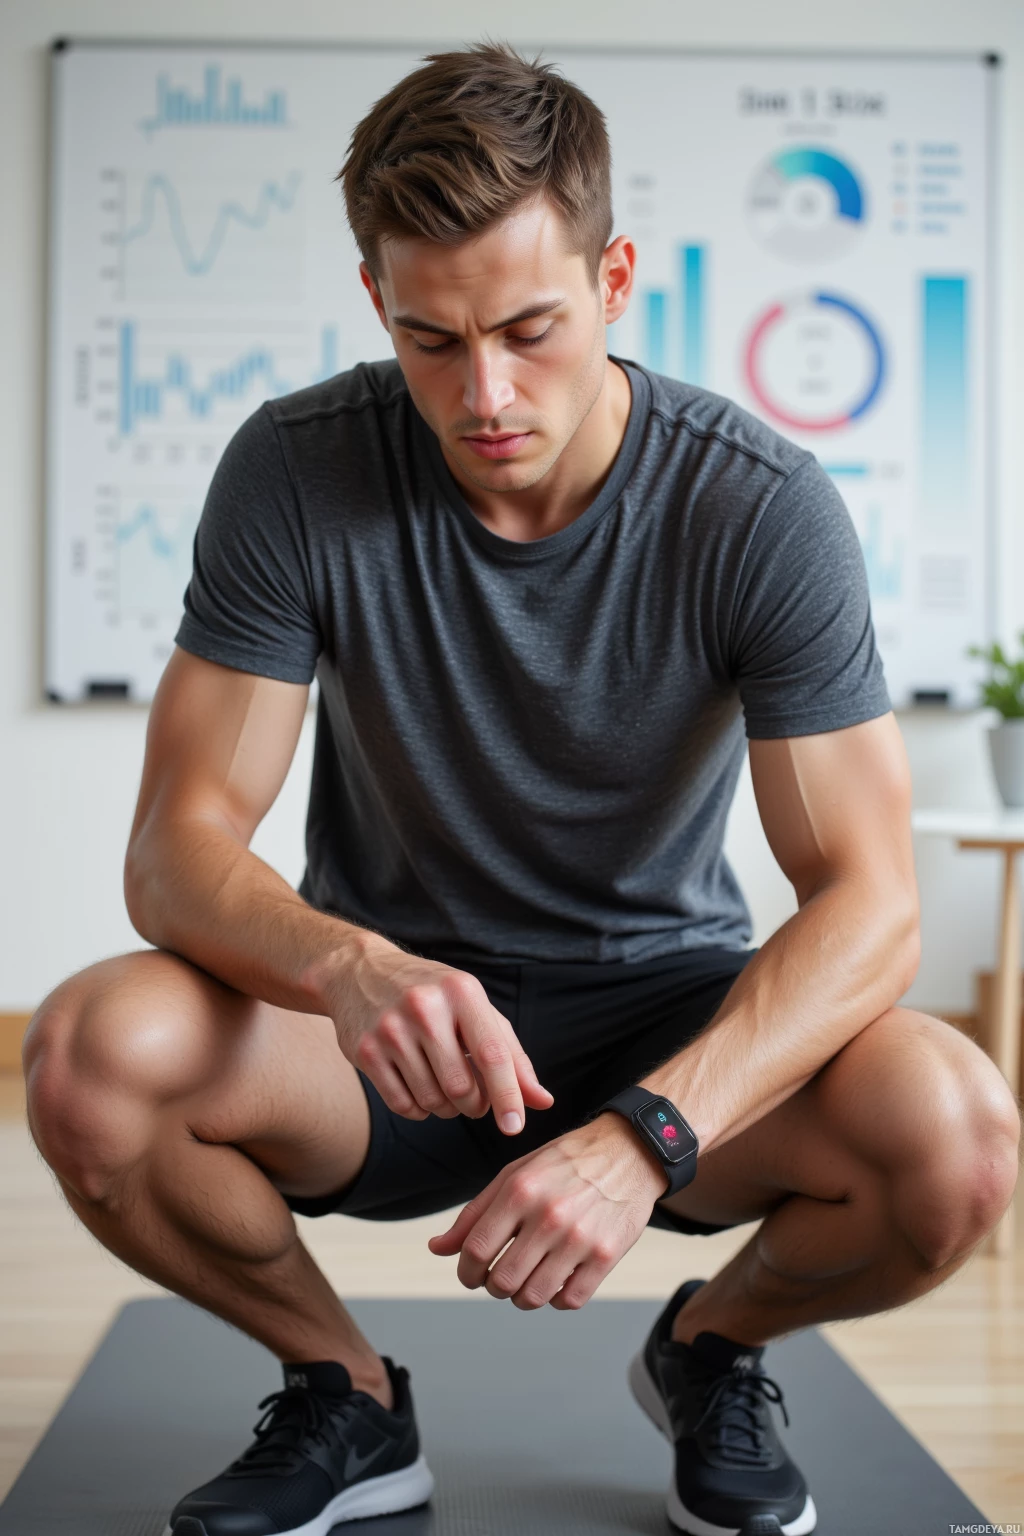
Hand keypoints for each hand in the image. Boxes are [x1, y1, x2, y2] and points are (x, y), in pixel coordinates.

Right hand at [325, 935, 552, 1131]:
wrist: (361, 972)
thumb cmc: (433, 994)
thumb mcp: (475, 1010)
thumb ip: (512, 1056)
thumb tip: (543, 1102)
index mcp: (461, 992)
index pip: (492, 1055)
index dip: (508, 1096)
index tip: (515, 1127)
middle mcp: (424, 1008)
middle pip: (461, 1087)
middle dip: (474, 1105)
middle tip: (474, 1099)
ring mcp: (390, 1029)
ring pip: (432, 1100)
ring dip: (446, 1108)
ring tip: (444, 1088)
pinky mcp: (364, 1050)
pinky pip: (401, 1105)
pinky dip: (418, 1110)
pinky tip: (419, 1089)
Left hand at [427, 1113, 667, 1309]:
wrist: (629, 1151)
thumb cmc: (566, 1162)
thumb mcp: (515, 1174)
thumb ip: (475, 1213)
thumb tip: (437, 1249)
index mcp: (520, 1190)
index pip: (475, 1250)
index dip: (465, 1272)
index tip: (470, 1275)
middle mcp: (548, 1215)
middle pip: (501, 1281)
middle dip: (493, 1286)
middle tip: (501, 1276)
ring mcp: (579, 1238)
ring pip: (533, 1297)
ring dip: (523, 1297)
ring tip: (528, 1279)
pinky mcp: (607, 1256)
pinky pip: (570, 1301)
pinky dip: (558, 1299)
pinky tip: (558, 1279)